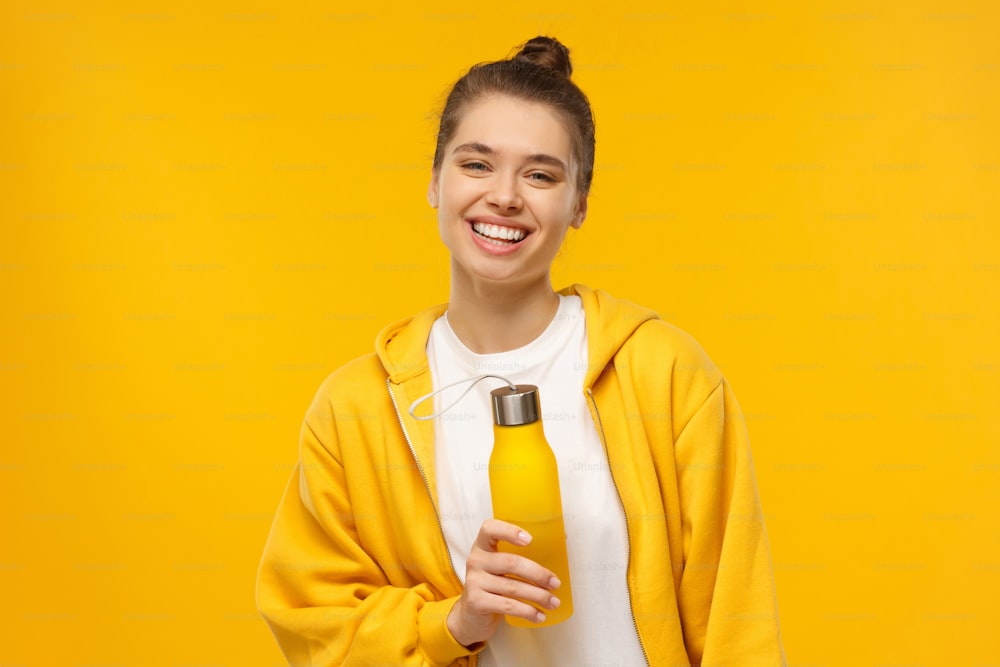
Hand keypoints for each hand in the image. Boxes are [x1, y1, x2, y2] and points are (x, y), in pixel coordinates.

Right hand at [446, 519, 561, 646]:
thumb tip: (562, 538)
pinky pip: (508, 606)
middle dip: (538, 574)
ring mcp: (474, 581)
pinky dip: (528, 611)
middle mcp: (476, 560)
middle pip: (511, 562)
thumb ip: (522, 553)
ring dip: (538, 596)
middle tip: (555, 583)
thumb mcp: (501, 565)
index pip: (490, 529)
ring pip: (513, 587)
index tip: (530, 540)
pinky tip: (539, 615)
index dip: (509, 531)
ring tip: (553, 602)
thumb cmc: (493, 584)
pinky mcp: (476, 602)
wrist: (470, 614)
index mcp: (482, 545)